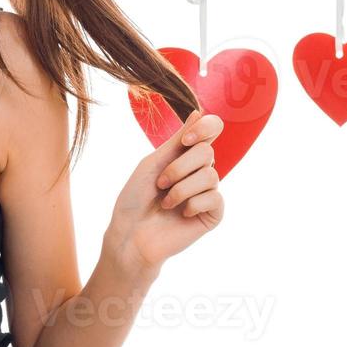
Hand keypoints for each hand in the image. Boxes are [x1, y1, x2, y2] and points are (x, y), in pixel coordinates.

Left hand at [107, 109, 225, 274]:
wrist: (131, 234)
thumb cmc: (135, 199)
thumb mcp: (152, 164)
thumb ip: (176, 141)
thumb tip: (198, 111)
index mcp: (185, 155)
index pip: (211, 129)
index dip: (205, 129)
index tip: (186, 140)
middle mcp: (200, 171)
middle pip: (207, 152)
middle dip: (178, 168)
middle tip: (160, 184)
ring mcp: (208, 192)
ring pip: (210, 175)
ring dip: (180, 189)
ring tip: (165, 203)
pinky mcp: (213, 213)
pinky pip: (215, 198)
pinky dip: (192, 204)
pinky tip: (181, 214)